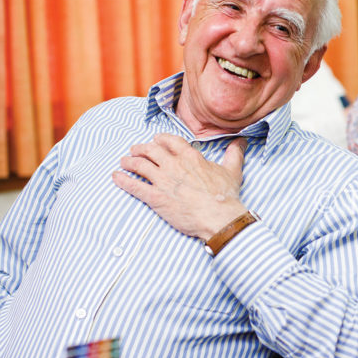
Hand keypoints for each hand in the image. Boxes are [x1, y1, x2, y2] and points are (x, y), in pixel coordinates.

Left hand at [112, 134, 249, 240]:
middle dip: (140, 148)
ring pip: (139, 165)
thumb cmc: (225, 196)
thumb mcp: (233, 170)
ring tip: (123, 162)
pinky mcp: (156, 198)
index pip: (169, 140)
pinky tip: (116, 177)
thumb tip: (242, 141)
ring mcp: (163, 181)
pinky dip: (122, 180)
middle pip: (150, 150)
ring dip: (129, 161)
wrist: (219, 218)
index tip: (155, 140)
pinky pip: (134, 186)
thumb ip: (234, 153)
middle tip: (134, 150)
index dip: (159, 139)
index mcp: (190, 156)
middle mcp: (173, 165)